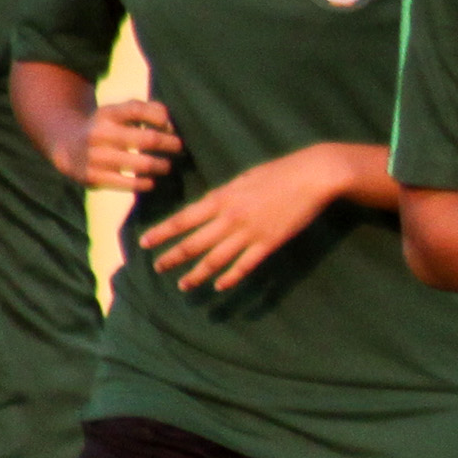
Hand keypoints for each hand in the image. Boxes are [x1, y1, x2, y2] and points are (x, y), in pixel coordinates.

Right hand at [73, 97, 182, 193]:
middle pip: (148, 139)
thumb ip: (146, 109)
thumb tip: (169, 123)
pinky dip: (146, 183)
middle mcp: (100, 133)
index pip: (138, 109)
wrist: (67, 147)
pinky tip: (151, 181)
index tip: (171, 127)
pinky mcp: (94, 177)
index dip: (161, 117)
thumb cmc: (107, 128)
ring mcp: (96, 156)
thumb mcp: (118, 112)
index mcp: (107, 114)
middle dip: (170, 144)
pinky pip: (130, 183)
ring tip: (166, 166)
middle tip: (180, 148)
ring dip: (162, 165)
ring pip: (143, 164)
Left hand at [145, 144, 357, 294]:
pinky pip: (244, 266)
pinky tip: (220, 286)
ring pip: (215, 260)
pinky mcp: (269, 244)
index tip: (145, 244)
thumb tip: (207, 208)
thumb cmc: (278, 172)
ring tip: (184, 285)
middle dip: (172, 257)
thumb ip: (223, 196)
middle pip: (193, 243)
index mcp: (221, 198)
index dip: (161, 233)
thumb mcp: (242, 179)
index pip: (182, 219)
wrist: (312, 176)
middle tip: (158, 268)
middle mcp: (230, 218)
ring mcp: (249, 233)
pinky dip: (230, 278)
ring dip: (197, 275)